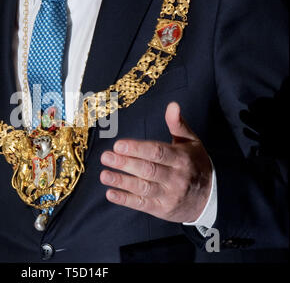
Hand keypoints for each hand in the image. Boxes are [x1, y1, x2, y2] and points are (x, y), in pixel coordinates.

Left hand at [100, 102, 212, 222]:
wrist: (210, 199)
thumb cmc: (195, 164)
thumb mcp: (192, 143)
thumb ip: (178, 124)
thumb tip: (172, 105)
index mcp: (181, 158)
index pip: (157, 152)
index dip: (137, 149)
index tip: (118, 144)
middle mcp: (176, 177)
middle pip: (148, 170)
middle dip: (125, 163)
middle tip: (106, 156)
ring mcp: (169, 195)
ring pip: (143, 188)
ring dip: (122, 182)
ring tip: (104, 175)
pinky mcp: (161, 209)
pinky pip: (142, 204)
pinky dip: (125, 200)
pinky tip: (110, 193)